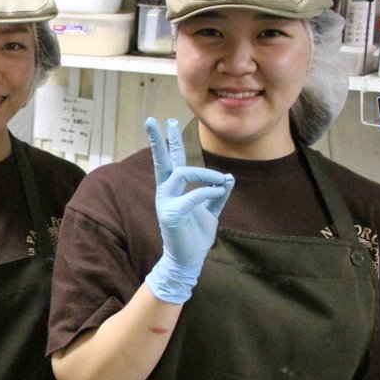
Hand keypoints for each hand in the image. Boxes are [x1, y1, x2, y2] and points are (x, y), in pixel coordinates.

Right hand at [141, 117, 233, 303]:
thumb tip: (227, 177)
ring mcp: (165, 202)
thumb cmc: (195, 236)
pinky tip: (218, 191)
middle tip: (152, 120)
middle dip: (157, 139)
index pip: (171, 160)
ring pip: (181, 173)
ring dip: (204, 173)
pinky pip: (192, 196)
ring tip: (218, 180)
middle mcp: (166, 192)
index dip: (170, 141)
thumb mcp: (210, 211)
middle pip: (161, 160)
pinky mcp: (170, 214)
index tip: (167, 121)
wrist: (188, 259)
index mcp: (174, 189)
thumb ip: (217, 194)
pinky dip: (208, 192)